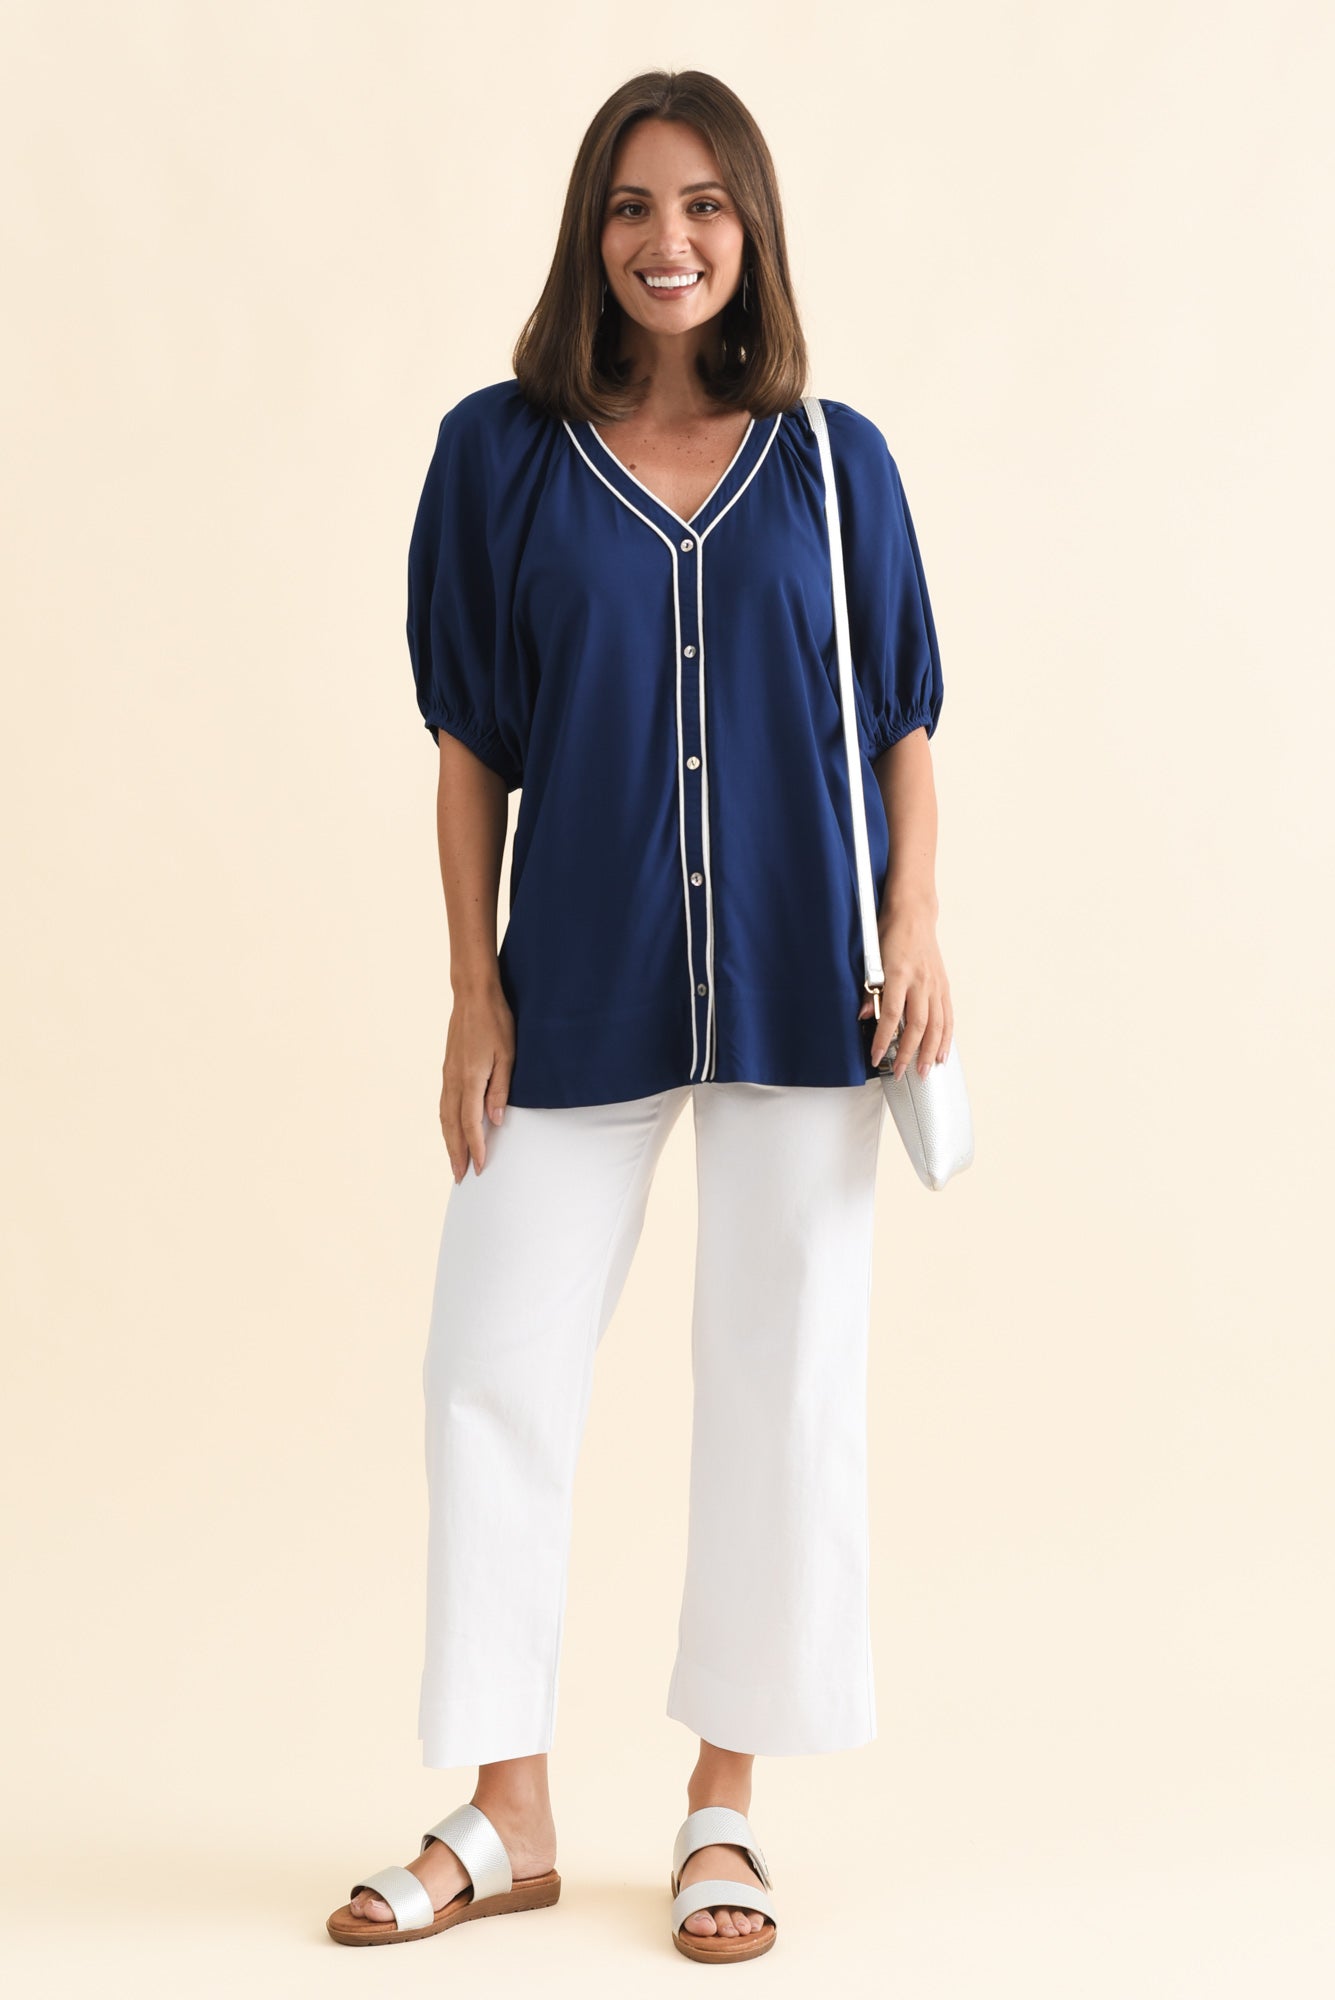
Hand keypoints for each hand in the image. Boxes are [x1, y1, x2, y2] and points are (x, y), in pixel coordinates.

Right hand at [440, 980, 514, 1179]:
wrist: (473, 996)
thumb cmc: (496, 1022)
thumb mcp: (508, 1055)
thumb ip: (500, 1089)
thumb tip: (495, 1120)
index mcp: (470, 1079)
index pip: (471, 1123)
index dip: (476, 1148)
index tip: (480, 1168)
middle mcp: (454, 1080)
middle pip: (452, 1125)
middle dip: (456, 1153)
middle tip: (460, 1176)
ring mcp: (448, 1074)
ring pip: (444, 1116)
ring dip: (448, 1140)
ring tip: (454, 1160)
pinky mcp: (448, 1068)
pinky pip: (444, 1103)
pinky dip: (446, 1122)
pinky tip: (451, 1129)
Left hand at [856, 901, 952, 1080]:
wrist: (914, 914)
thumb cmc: (890, 932)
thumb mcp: (871, 956)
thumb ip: (870, 988)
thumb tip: (865, 1016)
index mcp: (899, 973)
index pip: (891, 1014)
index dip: (884, 1038)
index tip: (877, 1056)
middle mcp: (921, 981)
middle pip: (918, 1025)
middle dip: (909, 1053)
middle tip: (901, 1073)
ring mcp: (935, 984)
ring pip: (937, 1024)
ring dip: (931, 1051)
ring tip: (924, 1072)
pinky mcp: (943, 985)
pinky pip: (947, 1016)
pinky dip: (946, 1038)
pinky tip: (942, 1054)